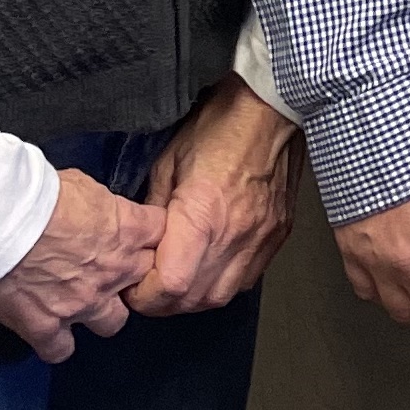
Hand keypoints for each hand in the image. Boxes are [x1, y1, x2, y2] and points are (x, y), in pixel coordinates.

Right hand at [0, 168, 166, 363]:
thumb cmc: (34, 192)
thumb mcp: (82, 185)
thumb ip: (101, 206)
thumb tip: (98, 212)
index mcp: (126, 230)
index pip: (164, 236)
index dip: (153, 238)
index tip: (138, 237)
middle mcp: (113, 272)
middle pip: (148, 282)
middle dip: (133, 276)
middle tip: (109, 269)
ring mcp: (82, 303)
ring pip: (114, 324)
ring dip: (101, 314)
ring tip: (81, 303)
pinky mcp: (46, 326)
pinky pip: (61, 350)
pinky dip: (55, 343)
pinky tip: (46, 331)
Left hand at [128, 79, 303, 315]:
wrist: (273, 108)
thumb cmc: (219, 126)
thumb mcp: (168, 164)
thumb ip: (154, 212)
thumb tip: (142, 244)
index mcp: (202, 214)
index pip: (169, 285)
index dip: (144, 295)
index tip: (132, 285)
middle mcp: (234, 235)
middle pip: (192, 299)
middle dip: (162, 301)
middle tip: (147, 285)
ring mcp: (260, 238)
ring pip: (220, 297)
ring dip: (192, 298)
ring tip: (177, 279)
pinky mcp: (277, 235)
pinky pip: (246, 280)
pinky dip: (222, 284)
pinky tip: (209, 267)